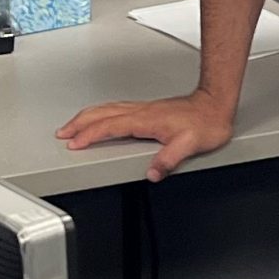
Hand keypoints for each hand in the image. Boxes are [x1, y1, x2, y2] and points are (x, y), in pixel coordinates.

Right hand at [55, 90, 235, 181]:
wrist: (215, 104)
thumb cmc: (205, 123)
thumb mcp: (190, 145)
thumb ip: (169, 159)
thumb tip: (152, 173)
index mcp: (145, 120)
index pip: (109, 127)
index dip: (89, 135)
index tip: (74, 143)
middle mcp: (141, 112)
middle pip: (101, 114)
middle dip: (78, 123)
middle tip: (62, 133)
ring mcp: (143, 109)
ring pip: (107, 109)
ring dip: (87, 116)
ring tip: (73, 125)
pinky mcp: (148, 109)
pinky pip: (116, 108)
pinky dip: (101, 113)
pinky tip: (101, 117)